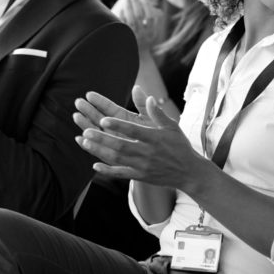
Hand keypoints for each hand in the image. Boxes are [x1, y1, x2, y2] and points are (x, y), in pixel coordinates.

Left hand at [74, 85, 206, 188]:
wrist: (189, 173)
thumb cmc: (179, 146)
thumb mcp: (172, 127)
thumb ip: (158, 113)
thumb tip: (150, 97)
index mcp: (155, 138)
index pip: (133, 130)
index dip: (118, 125)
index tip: (104, 118)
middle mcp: (148, 153)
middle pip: (121, 146)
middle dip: (102, 139)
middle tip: (86, 131)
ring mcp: (143, 166)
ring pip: (118, 159)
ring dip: (99, 151)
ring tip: (84, 142)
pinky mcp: (141, 176)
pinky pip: (122, 174)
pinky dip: (108, 171)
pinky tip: (94, 166)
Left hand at [114, 0, 163, 50]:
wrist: (138, 57)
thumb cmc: (145, 41)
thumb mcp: (152, 32)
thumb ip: (153, 20)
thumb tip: (151, 3)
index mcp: (151, 32)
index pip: (150, 16)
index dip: (147, 4)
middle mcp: (144, 34)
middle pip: (140, 15)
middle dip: (136, 1)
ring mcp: (134, 37)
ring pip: (132, 20)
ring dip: (129, 7)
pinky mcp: (126, 38)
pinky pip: (123, 26)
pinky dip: (122, 17)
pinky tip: (121, 9)